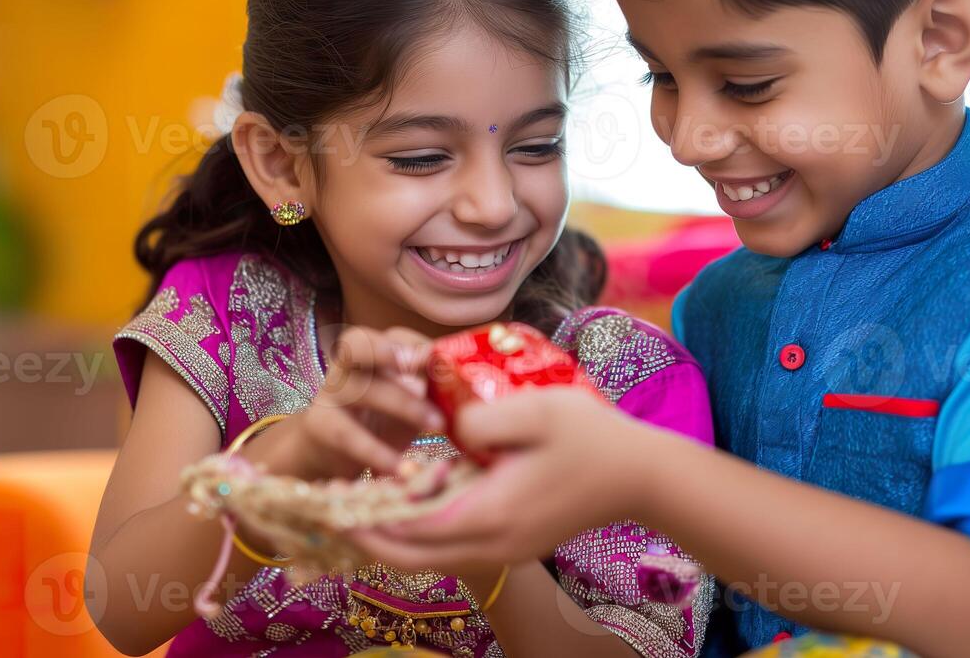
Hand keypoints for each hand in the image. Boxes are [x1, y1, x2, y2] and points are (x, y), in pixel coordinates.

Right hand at [259, 325, 443, 479]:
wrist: (329, 453)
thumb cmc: (378, 420)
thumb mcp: (404, 400)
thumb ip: (426, 387)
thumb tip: (465, 386)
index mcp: (370, 354)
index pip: (392, 335)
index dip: (417, 343)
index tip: (442, 359)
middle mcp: (346, 367)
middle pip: (359, 345)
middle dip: (390, 351)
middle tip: (426, 362)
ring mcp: (331, 394)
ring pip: (363, 390)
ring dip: (405, 405)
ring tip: (438, 425)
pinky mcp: (321, 427)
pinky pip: (351, 437)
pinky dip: (380, 454)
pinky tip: (406, 469)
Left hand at [346, 386, 653, 571]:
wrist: (641, 477)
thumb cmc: (592, 438)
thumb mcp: (536, 410)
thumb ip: (482, 418)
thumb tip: (449, 428)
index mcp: (489, 514)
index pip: (408, 530)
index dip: (364, 517)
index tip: (329, 501)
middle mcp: (492, 543)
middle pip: (412, 558)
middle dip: (367, 536)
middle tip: (332, 511)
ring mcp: (505, 549)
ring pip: (431, 559)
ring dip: (393, 537)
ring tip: (363, 504)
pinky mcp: (515, 544)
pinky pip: (454, 549)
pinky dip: (422, 534)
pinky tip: (412, 502)